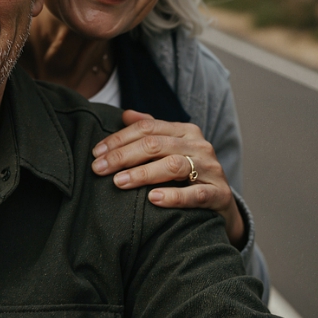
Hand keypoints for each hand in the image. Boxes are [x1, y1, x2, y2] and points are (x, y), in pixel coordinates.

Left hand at [91, 110, 245, 247]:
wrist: (221, 203)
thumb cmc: (188, 173)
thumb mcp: (171, 148)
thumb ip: (151, 131)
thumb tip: (126, 114)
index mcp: (185, 131)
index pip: (147, 128)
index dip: (119, 139)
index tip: (97, 152)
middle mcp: (199, 145)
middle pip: (155, 144)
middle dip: (123, 156)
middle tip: (99, 169)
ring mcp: (211, 169)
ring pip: (173, 165)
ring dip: (142, 174)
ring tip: (119, 182)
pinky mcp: (218, 194)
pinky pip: (195, 194)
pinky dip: (173, 196)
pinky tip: (153, 199)